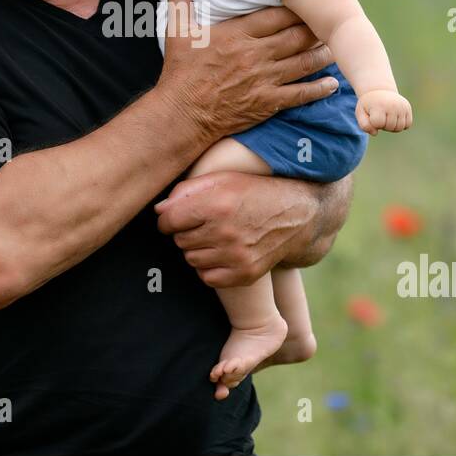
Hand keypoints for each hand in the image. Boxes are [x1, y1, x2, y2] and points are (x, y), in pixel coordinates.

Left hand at [153, 171, 314, 287]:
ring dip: (198, 249)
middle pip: (179, 241)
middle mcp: (225, 232)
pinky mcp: (245, 274)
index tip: (177, 216)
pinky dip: (210, 267)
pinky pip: (208, 277)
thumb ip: (187, 190)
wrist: (297, 214)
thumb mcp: (223, 178)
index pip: (167, 221)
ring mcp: (236, 256)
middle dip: (186, 232)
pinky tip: (223, 252)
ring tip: (215, 236)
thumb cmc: (253, 191)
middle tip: (204, 223)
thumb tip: (159, 211)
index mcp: (216, 204)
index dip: (169, 218)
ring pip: (192, 259)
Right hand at [156, 0, 338, 141]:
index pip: (276, 15)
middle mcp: (255, 54)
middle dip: (316, 28)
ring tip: (336, 48)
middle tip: (330, 22)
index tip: (309, 1)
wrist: (182, 115)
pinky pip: (300, 94)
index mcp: (238, 34)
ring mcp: (264, 80)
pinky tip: (332, 84)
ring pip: (304, 62)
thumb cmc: (180, 72)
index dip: (297, 8)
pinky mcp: (267, 103)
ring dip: (323, 55)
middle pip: (296, 36)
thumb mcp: (177, 30)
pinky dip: (319, 89)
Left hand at [356, 88, 412, 135]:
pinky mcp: (408, 108)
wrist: (380, 91)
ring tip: (387, 118)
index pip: (378, 124)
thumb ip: (364, 125)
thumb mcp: (361, 112)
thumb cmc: (369, 104)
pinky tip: (394, 118)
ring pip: (399, 128)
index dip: (374, 123)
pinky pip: (407, 125)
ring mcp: (402, 106)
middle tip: (380, 116)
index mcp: (379, 105)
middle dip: (383, 125)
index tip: (373, 115)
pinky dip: (401, 125)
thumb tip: (375, 133)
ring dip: (392, 127)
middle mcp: (393, 105)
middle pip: (390, 127)